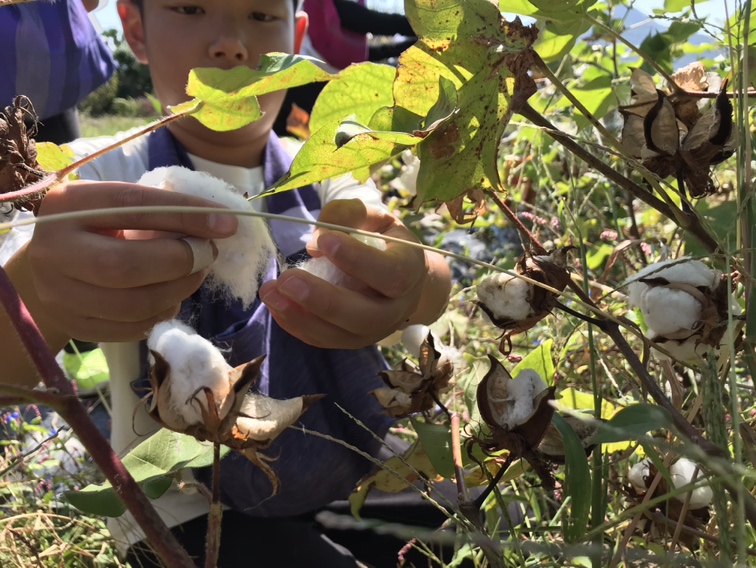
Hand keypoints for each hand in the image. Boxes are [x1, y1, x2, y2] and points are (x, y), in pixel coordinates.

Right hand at [25, 180, 237, 341]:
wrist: (53, 265)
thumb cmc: (101, 227)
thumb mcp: (120, 206)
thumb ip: (160, 210)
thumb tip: (220, 222)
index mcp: (68, 205)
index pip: (133, 205)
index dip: (185, 214)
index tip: (226, 224)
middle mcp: (52, 250)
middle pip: (124, 265)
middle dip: (180, 262)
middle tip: (207, 255)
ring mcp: (58, 293)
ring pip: (132, 305)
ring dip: (178, 290)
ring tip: (194, 275)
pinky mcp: (73, 325)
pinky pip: (130, 328)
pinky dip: (162, 313)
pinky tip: (170, 297)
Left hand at [259, 199, 435, 348]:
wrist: (399, 277)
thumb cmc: (384, 240)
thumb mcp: (373, 217)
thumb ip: (347, 216)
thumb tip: (315, 242)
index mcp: (409, 271)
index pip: (390, 274)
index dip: (357, 260)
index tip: (324, 241)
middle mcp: (396, 308)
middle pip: (364, 316)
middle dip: (323, 300)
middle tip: (287, 278)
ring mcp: (374, 330)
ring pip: (339, 334)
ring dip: (300, 316)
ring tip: (270, 292)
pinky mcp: (351, 340)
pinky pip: (323, 340)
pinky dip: (296, 325)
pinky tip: (276, 304)